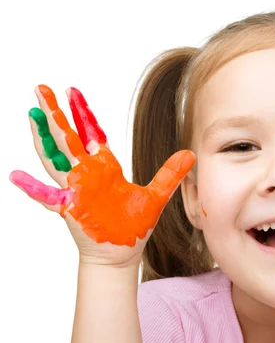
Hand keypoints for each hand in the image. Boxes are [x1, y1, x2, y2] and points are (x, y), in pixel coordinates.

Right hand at [9, 85, 195, 266]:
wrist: (121, 254)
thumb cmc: (132, 227)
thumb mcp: (156, 196)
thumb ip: (170, 174)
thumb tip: (190, 153)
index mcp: (104, 168)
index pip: (90, 134)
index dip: (82, 113)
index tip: (71, 91)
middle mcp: (86, 175)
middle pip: (67, 139)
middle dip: (55, 113)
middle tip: (41, 88)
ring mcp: (75, 190)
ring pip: (54, 159)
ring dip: (42, 138)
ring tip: (32, 116)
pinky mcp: (70, 208)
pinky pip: (47, 197)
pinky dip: (32, 187)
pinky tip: (15, 175)